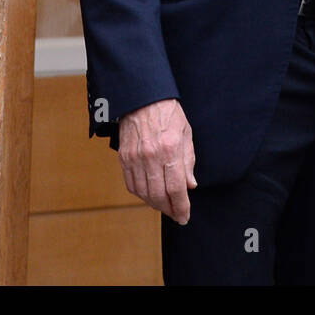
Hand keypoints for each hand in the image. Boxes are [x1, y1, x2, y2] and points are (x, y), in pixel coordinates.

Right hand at [117, 98, 196, 224]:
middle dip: (168, 209)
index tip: (184, 217)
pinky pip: (131, 184)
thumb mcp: (186, 133)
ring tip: (164, 206)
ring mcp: (134, 157)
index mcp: (170, 148)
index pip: (176, 188)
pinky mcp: (123, 157)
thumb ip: (188, 161)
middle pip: (158, 195)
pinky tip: (149, 194)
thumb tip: (190, 186)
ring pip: (143, 193)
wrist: (142, 97)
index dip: (181, 207)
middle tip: (176, 214)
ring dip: (154, 204)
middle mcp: (150, 156)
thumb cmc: (168, 113)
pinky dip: (140, 194)